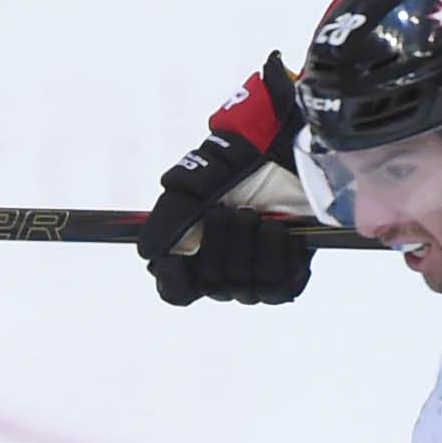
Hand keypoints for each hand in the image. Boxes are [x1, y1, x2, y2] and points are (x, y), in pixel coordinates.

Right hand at [138, 55, 313, 306]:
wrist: (294, 152)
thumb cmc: (241, 162)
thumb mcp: (195, 180)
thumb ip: (168, 215)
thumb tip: (147, 251)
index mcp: (194, 252)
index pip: (176, 290)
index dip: (176, 278)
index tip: (180, 257)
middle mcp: (222, 269)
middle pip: (210, 284)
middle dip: (223, 242)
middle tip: (235, 210)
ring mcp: (255, 276)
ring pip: (244, 287)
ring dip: (252, 244)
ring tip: (261, 215)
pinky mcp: (288, 278)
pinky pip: (277, 288)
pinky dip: (279, 253)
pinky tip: (282, 230)